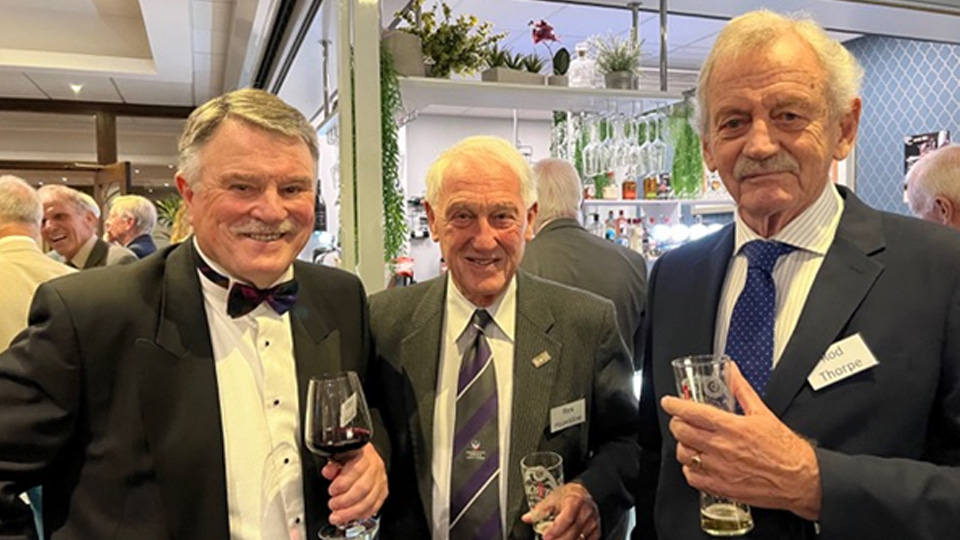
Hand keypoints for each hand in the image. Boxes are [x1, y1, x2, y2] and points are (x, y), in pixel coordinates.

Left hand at [321, 443, 387, 524]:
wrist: (362, 456)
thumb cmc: (350, 457)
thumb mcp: (338, 456)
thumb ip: (332, 465)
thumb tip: (328, 471)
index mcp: (364, 455)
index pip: (356, 470)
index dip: (343, 483)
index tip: (332, 490)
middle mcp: (375, 467)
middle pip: (363, 488)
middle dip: (345, 500)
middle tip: (333, 504)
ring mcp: (380, 480)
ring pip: (370, 500)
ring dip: (352, 511)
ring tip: (338, 515)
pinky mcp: (382, 491)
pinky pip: (375, 505)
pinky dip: (362, 513)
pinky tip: (352, 516)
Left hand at [521, 482, 599, 539]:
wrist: (584, 493)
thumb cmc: (568, 495)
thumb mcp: (553, 497)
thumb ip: (539, 510)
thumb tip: (526, 518)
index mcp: (575, 501)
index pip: (567, 518)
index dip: (556, 529)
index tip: (545, 536)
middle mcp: (586, 512)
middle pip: (573, 532)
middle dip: (559, 539)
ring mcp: (593, 523)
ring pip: (580, 539)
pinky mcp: (596, 531)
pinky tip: (566, 539)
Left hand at [660, 362, 821, 519]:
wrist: (800, 479)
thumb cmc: (786, 449)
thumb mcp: (763, 413)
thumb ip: (742, 390)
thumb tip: (732, 371)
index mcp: (732, 427)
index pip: (693, 412)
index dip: (675, 405)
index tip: (669, 402)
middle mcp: (722, 448)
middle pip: (682, 432)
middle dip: (676, 423)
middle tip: (680, 421)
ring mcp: (720, 469)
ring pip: (684, 455)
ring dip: (682, 445)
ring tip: (689, 441)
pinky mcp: (721, 487)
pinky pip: (692, 478)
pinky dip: (690, 469)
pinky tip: (697, 463)